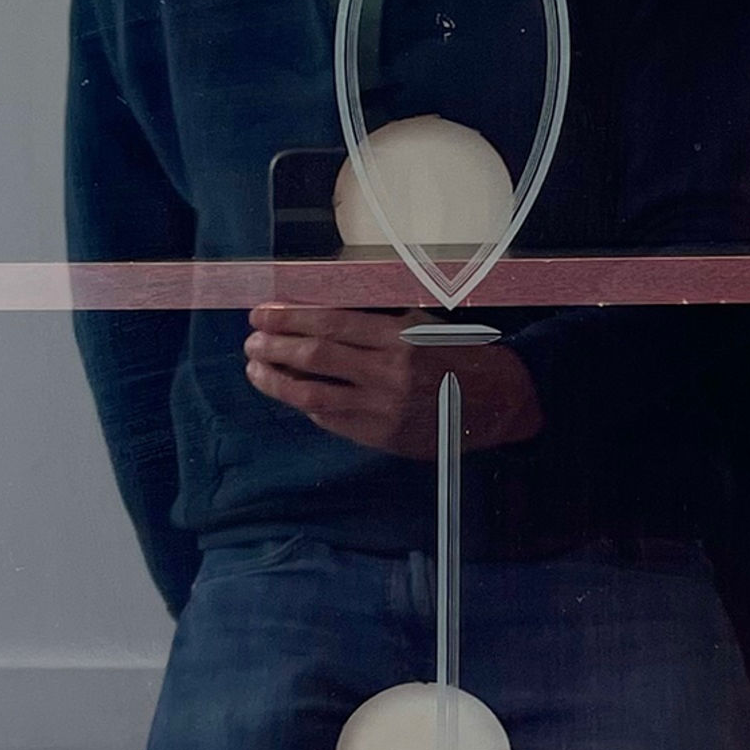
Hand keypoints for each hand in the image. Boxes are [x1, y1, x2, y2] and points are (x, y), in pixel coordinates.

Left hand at [242, 307, 543, 457]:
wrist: (499, 402)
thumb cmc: (459, 355)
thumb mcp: (422, 324)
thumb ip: (374, 324)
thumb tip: (319, 318)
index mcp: (398, 336)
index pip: (329, 322)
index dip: (289, 317)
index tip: (262, 313)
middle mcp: (388, 372)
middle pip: (315, 356)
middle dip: (275, 347)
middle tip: (250, 340)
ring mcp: (383, 408)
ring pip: (315, 394)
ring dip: (278, 381)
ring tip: (255, 369)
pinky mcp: (382, 436)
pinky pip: (333, 420)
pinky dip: (308, 405)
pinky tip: (291, 395)